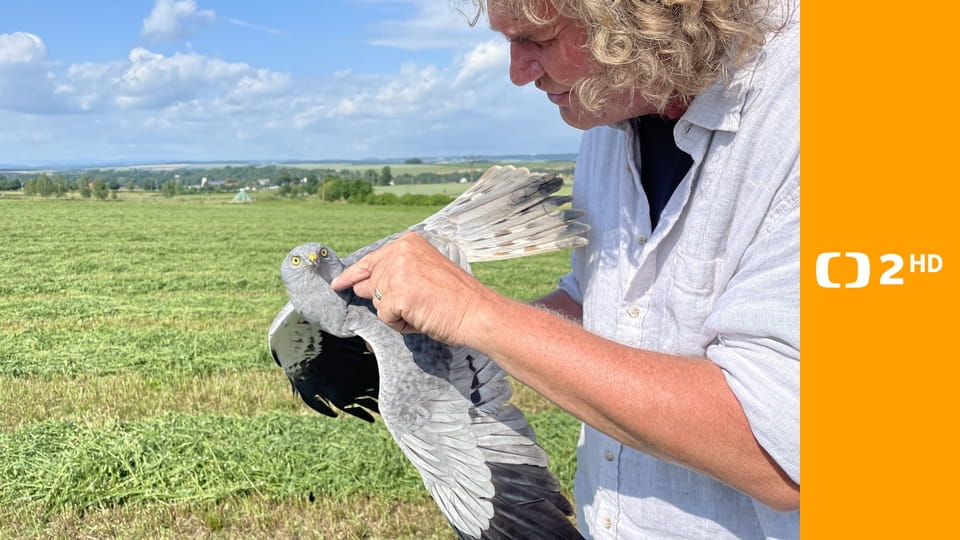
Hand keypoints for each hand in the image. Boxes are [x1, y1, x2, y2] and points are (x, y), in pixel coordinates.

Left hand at [330, 232, 492, 345]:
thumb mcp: (424, 272)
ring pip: (378, 303)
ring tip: (424, 309)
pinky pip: (386, 318)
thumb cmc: (456, 298)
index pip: (370, 260)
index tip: (337, 283)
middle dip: (387, 300)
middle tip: (419, 302)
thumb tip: (359, 286)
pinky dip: (401, 324)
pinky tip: (422, 317)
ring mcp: (397, 272)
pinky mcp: (398, 295)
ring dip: (397, 313)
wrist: (477, 312)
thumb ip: (394, 274)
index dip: (353, 275)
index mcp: (408, 243)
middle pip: (371, 284)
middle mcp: (400, 252)